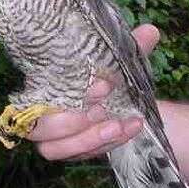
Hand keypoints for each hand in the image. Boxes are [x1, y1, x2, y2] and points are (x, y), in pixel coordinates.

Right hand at [27, 24, 159, 159]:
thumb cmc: (111, 78)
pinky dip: (104, 145)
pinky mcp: (71, 151)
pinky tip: (128, 131)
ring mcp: (55, 137)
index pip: (41, 93)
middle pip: (37, 128)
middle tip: (104, 110)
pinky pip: (79, 156)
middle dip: (73, 120)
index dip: (67, 92)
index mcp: (47, 85)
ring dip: (87, 140)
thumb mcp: (120, 62)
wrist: (121, 99)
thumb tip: (151, 31)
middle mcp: (43, 113)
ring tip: (119, 126)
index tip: (104, 84)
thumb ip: (132, 48)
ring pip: (52, 149)